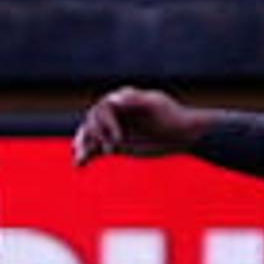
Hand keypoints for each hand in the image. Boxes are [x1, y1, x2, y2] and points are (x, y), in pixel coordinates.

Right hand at [72, 86, 202, 166]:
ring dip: (84, 146)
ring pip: (91, 136)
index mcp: (122, 100)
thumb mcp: (155, 106)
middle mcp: (115, 113)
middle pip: (93, 122)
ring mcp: (113, 128)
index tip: (118, 139)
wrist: (183, 134)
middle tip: (111, 150)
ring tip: (81, 158)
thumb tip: (114, 98)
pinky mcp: (114, 144)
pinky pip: (95, 149)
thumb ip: (135, 100)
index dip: (105, 123)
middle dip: (96, 136)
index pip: (102, 108)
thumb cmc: (172, 116)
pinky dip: (87, 156)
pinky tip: (79, 165)